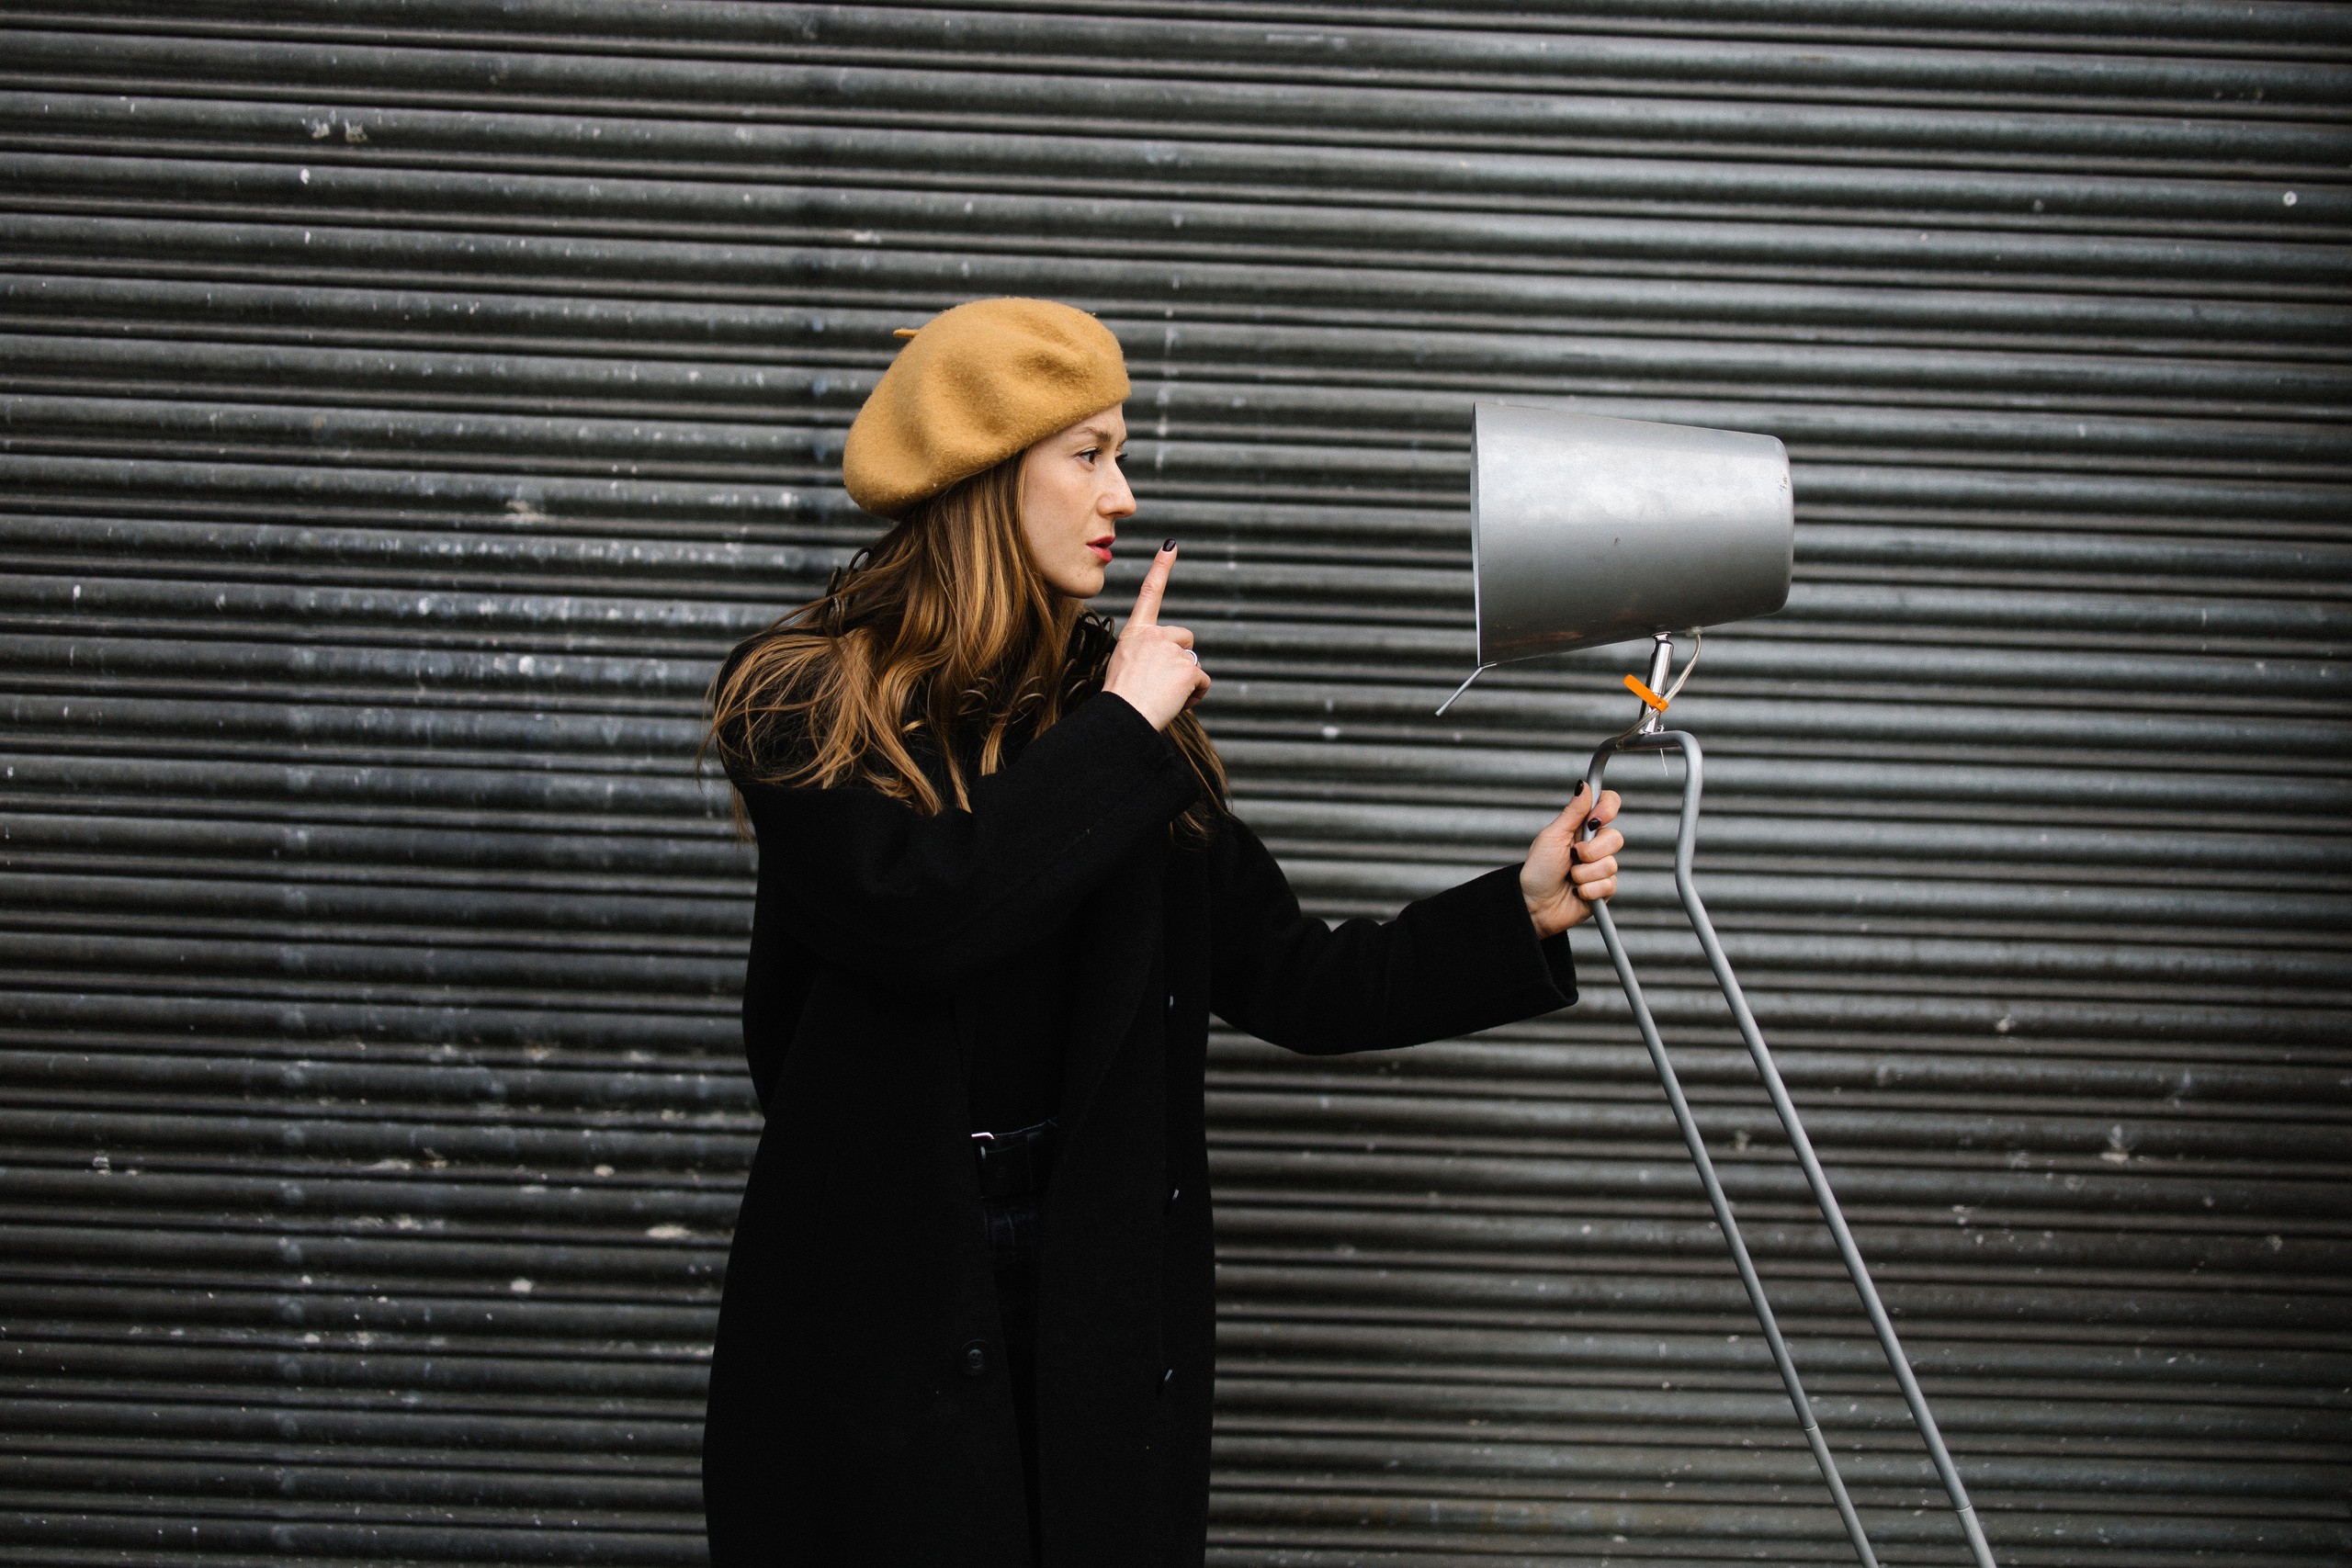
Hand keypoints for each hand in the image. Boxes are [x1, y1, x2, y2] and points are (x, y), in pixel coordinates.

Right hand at [1104, 540, 1210, 729]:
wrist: (1122, 717)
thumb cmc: (1120, 700)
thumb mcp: (1124, 668)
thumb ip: (1146, 656)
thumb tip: (1167, 665)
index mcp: (1135, 633)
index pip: (1150, 592)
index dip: (1161, 567)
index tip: (1171, 545)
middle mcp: (1155, 635)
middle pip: (1185, 640)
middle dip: (1181, 660)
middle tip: (1158, 683)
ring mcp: (1172, 650)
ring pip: (1192, 665)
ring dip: (1184, 683)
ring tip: (1160, 697)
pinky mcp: (1188, 668)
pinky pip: (1203, 681)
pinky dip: (1195, 696)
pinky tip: (1174, 703)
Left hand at [1520, 782, 1623, 937]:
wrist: (1534, 905)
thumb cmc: (1538, 870)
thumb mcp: (1552, 836)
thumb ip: (1572, 812)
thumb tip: (1584, 784)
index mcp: (1581, 827)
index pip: (1608, 805)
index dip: (1608, 809)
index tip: (1594, 820)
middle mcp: (1594, 845)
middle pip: (1616, 837)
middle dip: (1591, 851)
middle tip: (1573, 856)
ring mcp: (1600, 868)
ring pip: (1611, 864)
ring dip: (1584, 874)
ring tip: (1570, 877)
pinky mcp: (1604, 889)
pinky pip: (1609, 885)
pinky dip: (1588, 890)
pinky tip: (1577, 892)